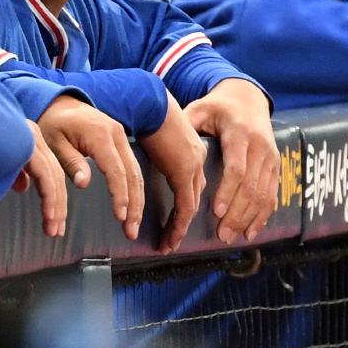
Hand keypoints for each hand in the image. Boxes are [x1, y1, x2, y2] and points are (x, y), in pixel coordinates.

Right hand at [11, 119, 68, 238]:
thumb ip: (12, 172)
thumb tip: (24, 187)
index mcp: (24, 136)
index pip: (47, 171)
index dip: (52, 197)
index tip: (52, 221)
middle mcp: (30, 134)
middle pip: (53, 175)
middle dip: (57, 206)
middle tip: (56, 230)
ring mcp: (30, 137)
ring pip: (52, 178)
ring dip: (55, 207)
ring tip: (53, 228)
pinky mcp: (27, 143)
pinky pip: (45, 175)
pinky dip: (50, 197)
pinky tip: (49, 215)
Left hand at [37, 95, 144, 240]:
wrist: (59, 102)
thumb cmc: (52, 123)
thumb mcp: (53, 142)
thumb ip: (70, 162)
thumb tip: (84, 183)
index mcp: (100, 134)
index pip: (116, 170)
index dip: (120, 196)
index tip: (121, 217)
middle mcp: (117, 134)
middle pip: (133, 174)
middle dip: (135, 205)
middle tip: (131, 231)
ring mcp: (122, 137)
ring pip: (137, 172)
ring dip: (138, 201)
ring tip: (133, 226)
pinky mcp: (121, 141)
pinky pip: (133, 167)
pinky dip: (135, 189)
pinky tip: (133, 207)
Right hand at [139, 92, 206, 254]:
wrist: (151, 102)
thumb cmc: (149, 114)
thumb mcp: (158, 138)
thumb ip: (161, 152)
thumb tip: (152, 161)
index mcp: (193, 154)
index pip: (191, 187)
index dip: (183, 208)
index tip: (174, 224)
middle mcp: (198, 162)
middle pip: (193, 200)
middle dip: (182, 224)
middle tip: (170, 242)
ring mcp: (193, 167)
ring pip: (191, 207)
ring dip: (179, 229)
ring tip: (167, 245)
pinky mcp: (184, 172)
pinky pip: (184, 206)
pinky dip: (178, 224)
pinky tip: (170, 236)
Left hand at [183, 79, 278, 244]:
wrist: (248, 99)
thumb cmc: (217, 107)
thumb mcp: (200, 109)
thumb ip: (186, 123)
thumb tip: (161, 135)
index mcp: (240, 133)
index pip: (237, 167)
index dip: (228, 191)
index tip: (217, 211)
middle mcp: (260, 147)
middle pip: (251, 186)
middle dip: (237, 214)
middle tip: (221, 235)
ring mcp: (271, 158)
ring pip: (263, 194)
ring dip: (248, 219)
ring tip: (231, 238)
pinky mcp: (276, 166)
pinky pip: (272, 194)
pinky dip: (263, 215)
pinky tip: (251, 232)